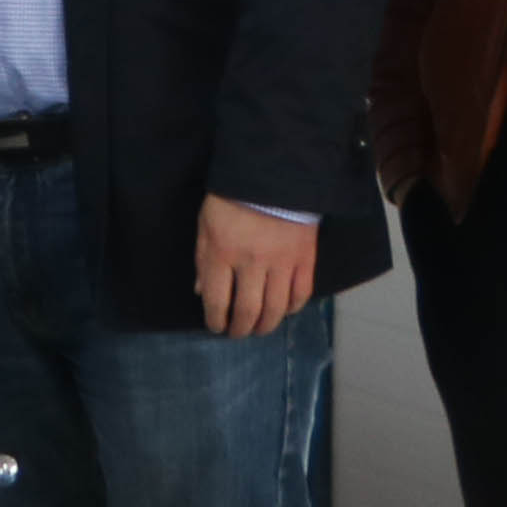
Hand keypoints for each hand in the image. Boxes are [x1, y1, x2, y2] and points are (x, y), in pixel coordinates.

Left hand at [192, 195, 319, 339]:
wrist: (272, 174)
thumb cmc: (231, 198)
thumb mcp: (205, 225)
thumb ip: (202, 260)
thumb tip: (201, 292)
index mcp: (221, 253)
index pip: (216, 300)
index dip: (215, 320)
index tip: (215, 327)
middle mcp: (251, 263)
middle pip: (247, 310)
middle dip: (240, 329)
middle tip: (237, 333)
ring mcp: (281, 263)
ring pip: (275, 309)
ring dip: (265, 325)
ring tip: (259, 329)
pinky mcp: (305, 259)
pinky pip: (301, 294)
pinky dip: (292, 308)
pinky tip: (284, 311)